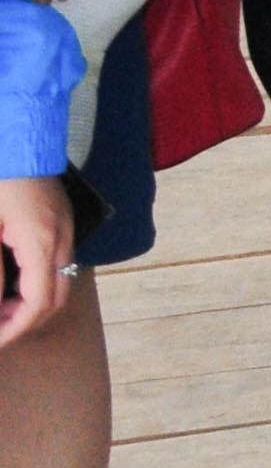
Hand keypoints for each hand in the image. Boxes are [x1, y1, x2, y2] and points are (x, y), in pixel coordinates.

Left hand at [0, 173, 73, 350]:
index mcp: (40, 243)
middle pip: (55, 300)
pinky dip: (39, 285)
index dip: (15, 329)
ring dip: (33, 305)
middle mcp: (62, 241)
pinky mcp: (63, 223)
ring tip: (2, 309)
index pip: (37, 304)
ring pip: (60, 284)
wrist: (22, 139)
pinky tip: (13, 283)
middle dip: (26, 323)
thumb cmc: (0, 181)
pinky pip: (59, 266)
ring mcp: (66, 231)